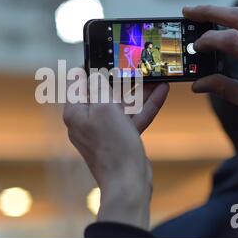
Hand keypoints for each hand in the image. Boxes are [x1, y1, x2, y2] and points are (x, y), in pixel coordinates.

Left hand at [63, 75, 168, 228]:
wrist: (128, 182)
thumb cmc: (113, 145)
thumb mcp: (104, 107)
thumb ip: (99, 85)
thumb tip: (95, 71)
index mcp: (76, 112)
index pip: (79, 81)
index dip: (92, 67)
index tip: (107, 55)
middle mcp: (86, 120)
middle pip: (103, 91)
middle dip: (121, 77)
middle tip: (135, 63)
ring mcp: (104, 130)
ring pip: (121, 104)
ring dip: (138, 90)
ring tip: (154, 75)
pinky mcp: (120, 138)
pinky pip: (132, 117)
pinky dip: (145, 106)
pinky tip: (161, 92)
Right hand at [183, 5, 237, 121]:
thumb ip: (226, 90)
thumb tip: (199, 84)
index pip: (232, 40)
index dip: (209, 40)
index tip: (196, 48)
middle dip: (209, 12)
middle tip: (187, 12)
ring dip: (221, 11)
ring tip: (200, 13)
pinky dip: (235, 17)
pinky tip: (222, 20)